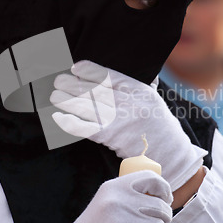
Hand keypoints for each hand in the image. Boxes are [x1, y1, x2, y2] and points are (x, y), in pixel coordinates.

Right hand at [40, 170, 172, 222]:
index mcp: (115, 187)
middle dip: (165, 218)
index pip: (151, 178)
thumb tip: (157, 193)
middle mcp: (120, 200)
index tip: (166, 199)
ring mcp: (125, 221)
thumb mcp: (105, 202)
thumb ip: (125, 194)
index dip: (164, 189)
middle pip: (160, 207)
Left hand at [50, 60, 206, 191]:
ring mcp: (119, 121)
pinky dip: (69, 123)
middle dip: (73, 85)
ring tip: (54, 95)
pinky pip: (85, 129)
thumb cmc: (158, 124)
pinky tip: (57, 116)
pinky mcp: (111, 138)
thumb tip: (128, 68)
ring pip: (86, 107)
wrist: (168, 154)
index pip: (109, 76)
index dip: (90, 71)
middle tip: (58, 80)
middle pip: (94, 91)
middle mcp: (128, 104)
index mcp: (138, 90)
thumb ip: (139, 82)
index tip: (76, 68)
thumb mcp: (152, 98)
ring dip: (67, 101)